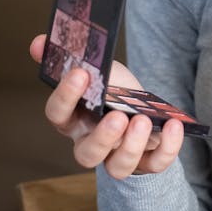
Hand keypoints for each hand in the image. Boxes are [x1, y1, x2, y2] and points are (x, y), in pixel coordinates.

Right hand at [30, 35, 183, 179]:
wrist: (142, 109)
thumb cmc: (113, 91)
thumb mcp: (95, 70)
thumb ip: (67, 58)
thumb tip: (38, 42)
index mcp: (73, 119)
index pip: (58, 114)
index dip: (66, 96)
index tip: (81, 73)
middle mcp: (91, 143)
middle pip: (87, 154)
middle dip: (103, 137)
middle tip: (118, 116)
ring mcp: (118, 157)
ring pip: (118, 168)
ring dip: (132, 146)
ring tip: (144, 120)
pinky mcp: (146, 161)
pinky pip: (155, 164)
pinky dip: (167, 148)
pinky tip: (173, 125)